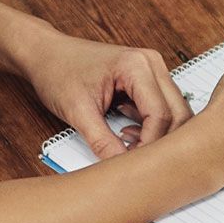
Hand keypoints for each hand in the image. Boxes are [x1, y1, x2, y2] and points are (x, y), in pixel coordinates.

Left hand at [17, 26, 191, 159]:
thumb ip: (102, 142)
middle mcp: (152, 64)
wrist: (46, 55)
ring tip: (127, 145)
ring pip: (173, 112)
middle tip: (137, 161)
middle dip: (160, 141)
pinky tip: (126, 132)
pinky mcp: (147, 79)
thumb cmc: (58, 72)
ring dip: (156, 134)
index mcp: (137, 65)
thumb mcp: (77, 112)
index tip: (134, 165)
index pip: (160, 114)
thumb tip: (122, 167)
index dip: (150, 144)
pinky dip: (150, 126)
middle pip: (177, 112)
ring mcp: (152, 70)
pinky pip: (161, 108)